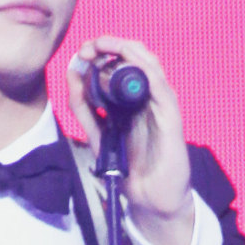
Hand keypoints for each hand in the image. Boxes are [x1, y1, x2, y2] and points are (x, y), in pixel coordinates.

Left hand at [67, 35, 194, 244]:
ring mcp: (160, 105)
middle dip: (110, 48)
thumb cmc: (129, 168)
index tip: (80, 53)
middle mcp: (146, 98)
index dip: (99, 55)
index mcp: (129, 101)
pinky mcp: (171, 117)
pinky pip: (160, 87)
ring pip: (149, 66)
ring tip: (105, 45)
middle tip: (89, 47)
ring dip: (126, 51)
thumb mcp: (97, 134)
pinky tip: (130, 59)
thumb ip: (85, 109)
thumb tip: (73, 76)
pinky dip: (146, 69)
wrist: (149, 199)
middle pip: (133, 61)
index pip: (117, 66)